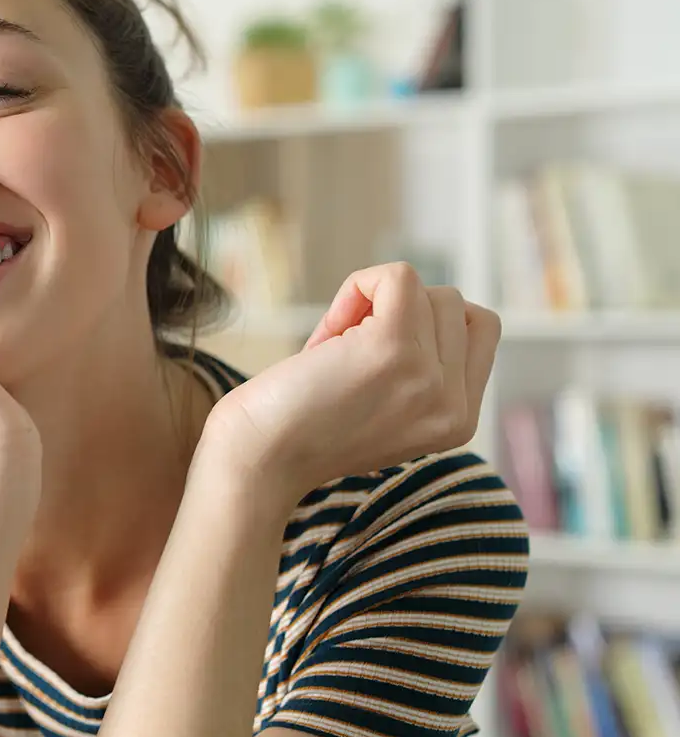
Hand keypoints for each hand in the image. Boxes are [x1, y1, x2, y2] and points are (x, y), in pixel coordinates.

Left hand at [201, 262, 499, 502]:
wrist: (257, 459)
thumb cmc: (300, 426)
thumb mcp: (383, 405)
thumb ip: (419, 368)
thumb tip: (419, 294)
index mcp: (459, 422)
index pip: (479, 331)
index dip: (427, 324)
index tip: (374, 354)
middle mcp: (455, 406)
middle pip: (455, 307)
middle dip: (398, 313)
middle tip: (345, 355)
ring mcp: (429, 378)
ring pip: (430, 291)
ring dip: (374, 304)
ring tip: (334, 351)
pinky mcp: (392, 349)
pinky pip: (398, 277)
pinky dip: (359, 285)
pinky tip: (328, 332)